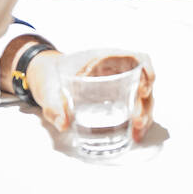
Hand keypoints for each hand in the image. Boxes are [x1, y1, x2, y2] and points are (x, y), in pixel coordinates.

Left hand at [29, 49, 155, 141]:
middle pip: (142, 83)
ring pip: (142, 97)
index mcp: (103, 60)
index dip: (145, 71)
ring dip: (145, 114)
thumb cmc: (51, 77)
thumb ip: (54, 106)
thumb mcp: (48, 91)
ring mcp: (119, 85)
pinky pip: (135, 107)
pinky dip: (138, 120)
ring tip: (137, 134)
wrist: (47, 79)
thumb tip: (64, 123)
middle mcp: (116, 71)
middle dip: (144, 103)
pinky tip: (135, 135)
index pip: (134, 58)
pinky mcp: (118, 100)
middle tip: (137, 122)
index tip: (143, 90)